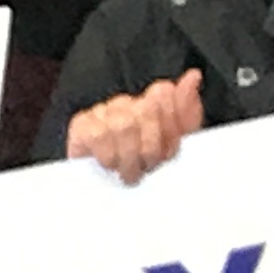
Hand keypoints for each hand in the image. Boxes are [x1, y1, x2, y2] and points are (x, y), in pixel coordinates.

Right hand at [67, 69, 205, 184]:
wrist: (107, 196)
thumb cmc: (143, 169)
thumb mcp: (176, 144)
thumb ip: (187, 111)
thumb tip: (193, 76)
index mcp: (152, 103)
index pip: (163, 92)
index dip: (169, 125)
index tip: (170, 149)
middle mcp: (126, 103)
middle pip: (146, 110)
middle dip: (153, 145)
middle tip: (150, 165)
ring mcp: (102, 111)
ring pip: (124, 124)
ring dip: (131, 155)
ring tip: (131, 172)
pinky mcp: (80, 125)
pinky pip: (99, 135)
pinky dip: (110, 155)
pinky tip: (111, 165)